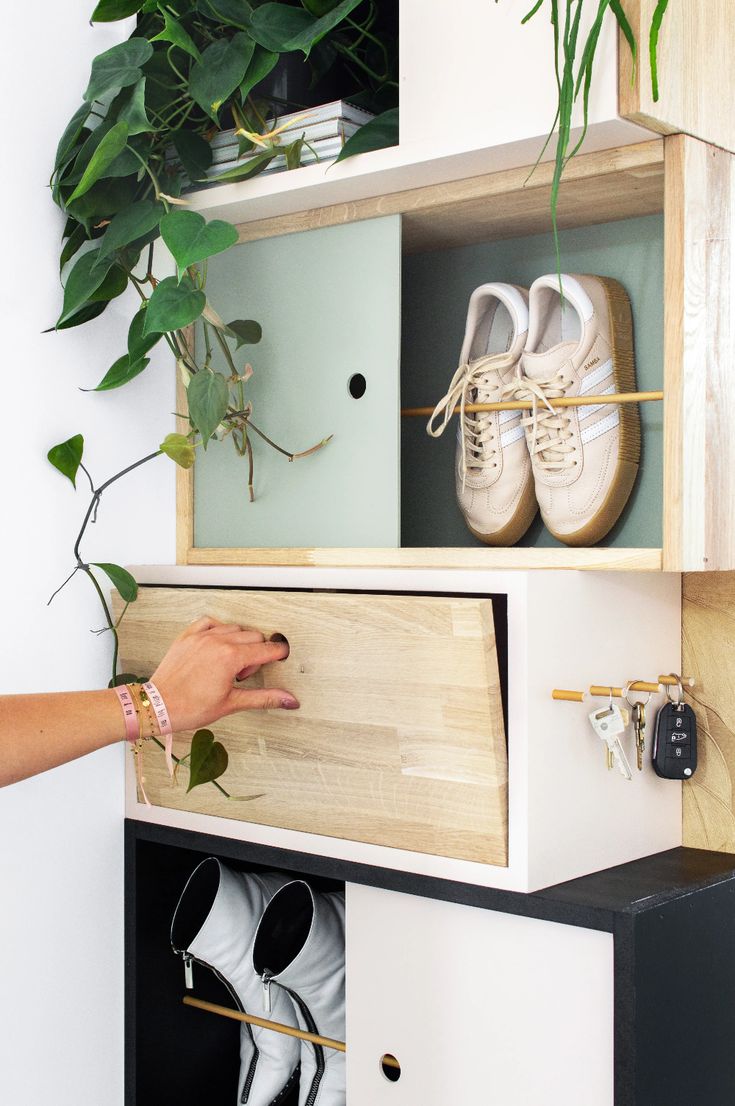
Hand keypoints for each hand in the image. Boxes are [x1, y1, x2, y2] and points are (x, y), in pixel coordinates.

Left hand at [149, 616, 298, 732]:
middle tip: (243, 674)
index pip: (265, 649)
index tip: (282, 654)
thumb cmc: (190, 708)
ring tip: (228, 664)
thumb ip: (264, 697)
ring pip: (233, 628)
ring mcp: (201, 636)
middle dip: (256, 653)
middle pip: (253, 636)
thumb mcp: (232, 704)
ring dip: (238, 642)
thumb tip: (288, 700)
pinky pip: (209, 621)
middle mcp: (217, 642)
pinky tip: (216, 645)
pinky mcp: (188, 636)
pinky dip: (218, 629)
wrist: (158, 706)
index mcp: (230, 658)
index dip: (278, 653)